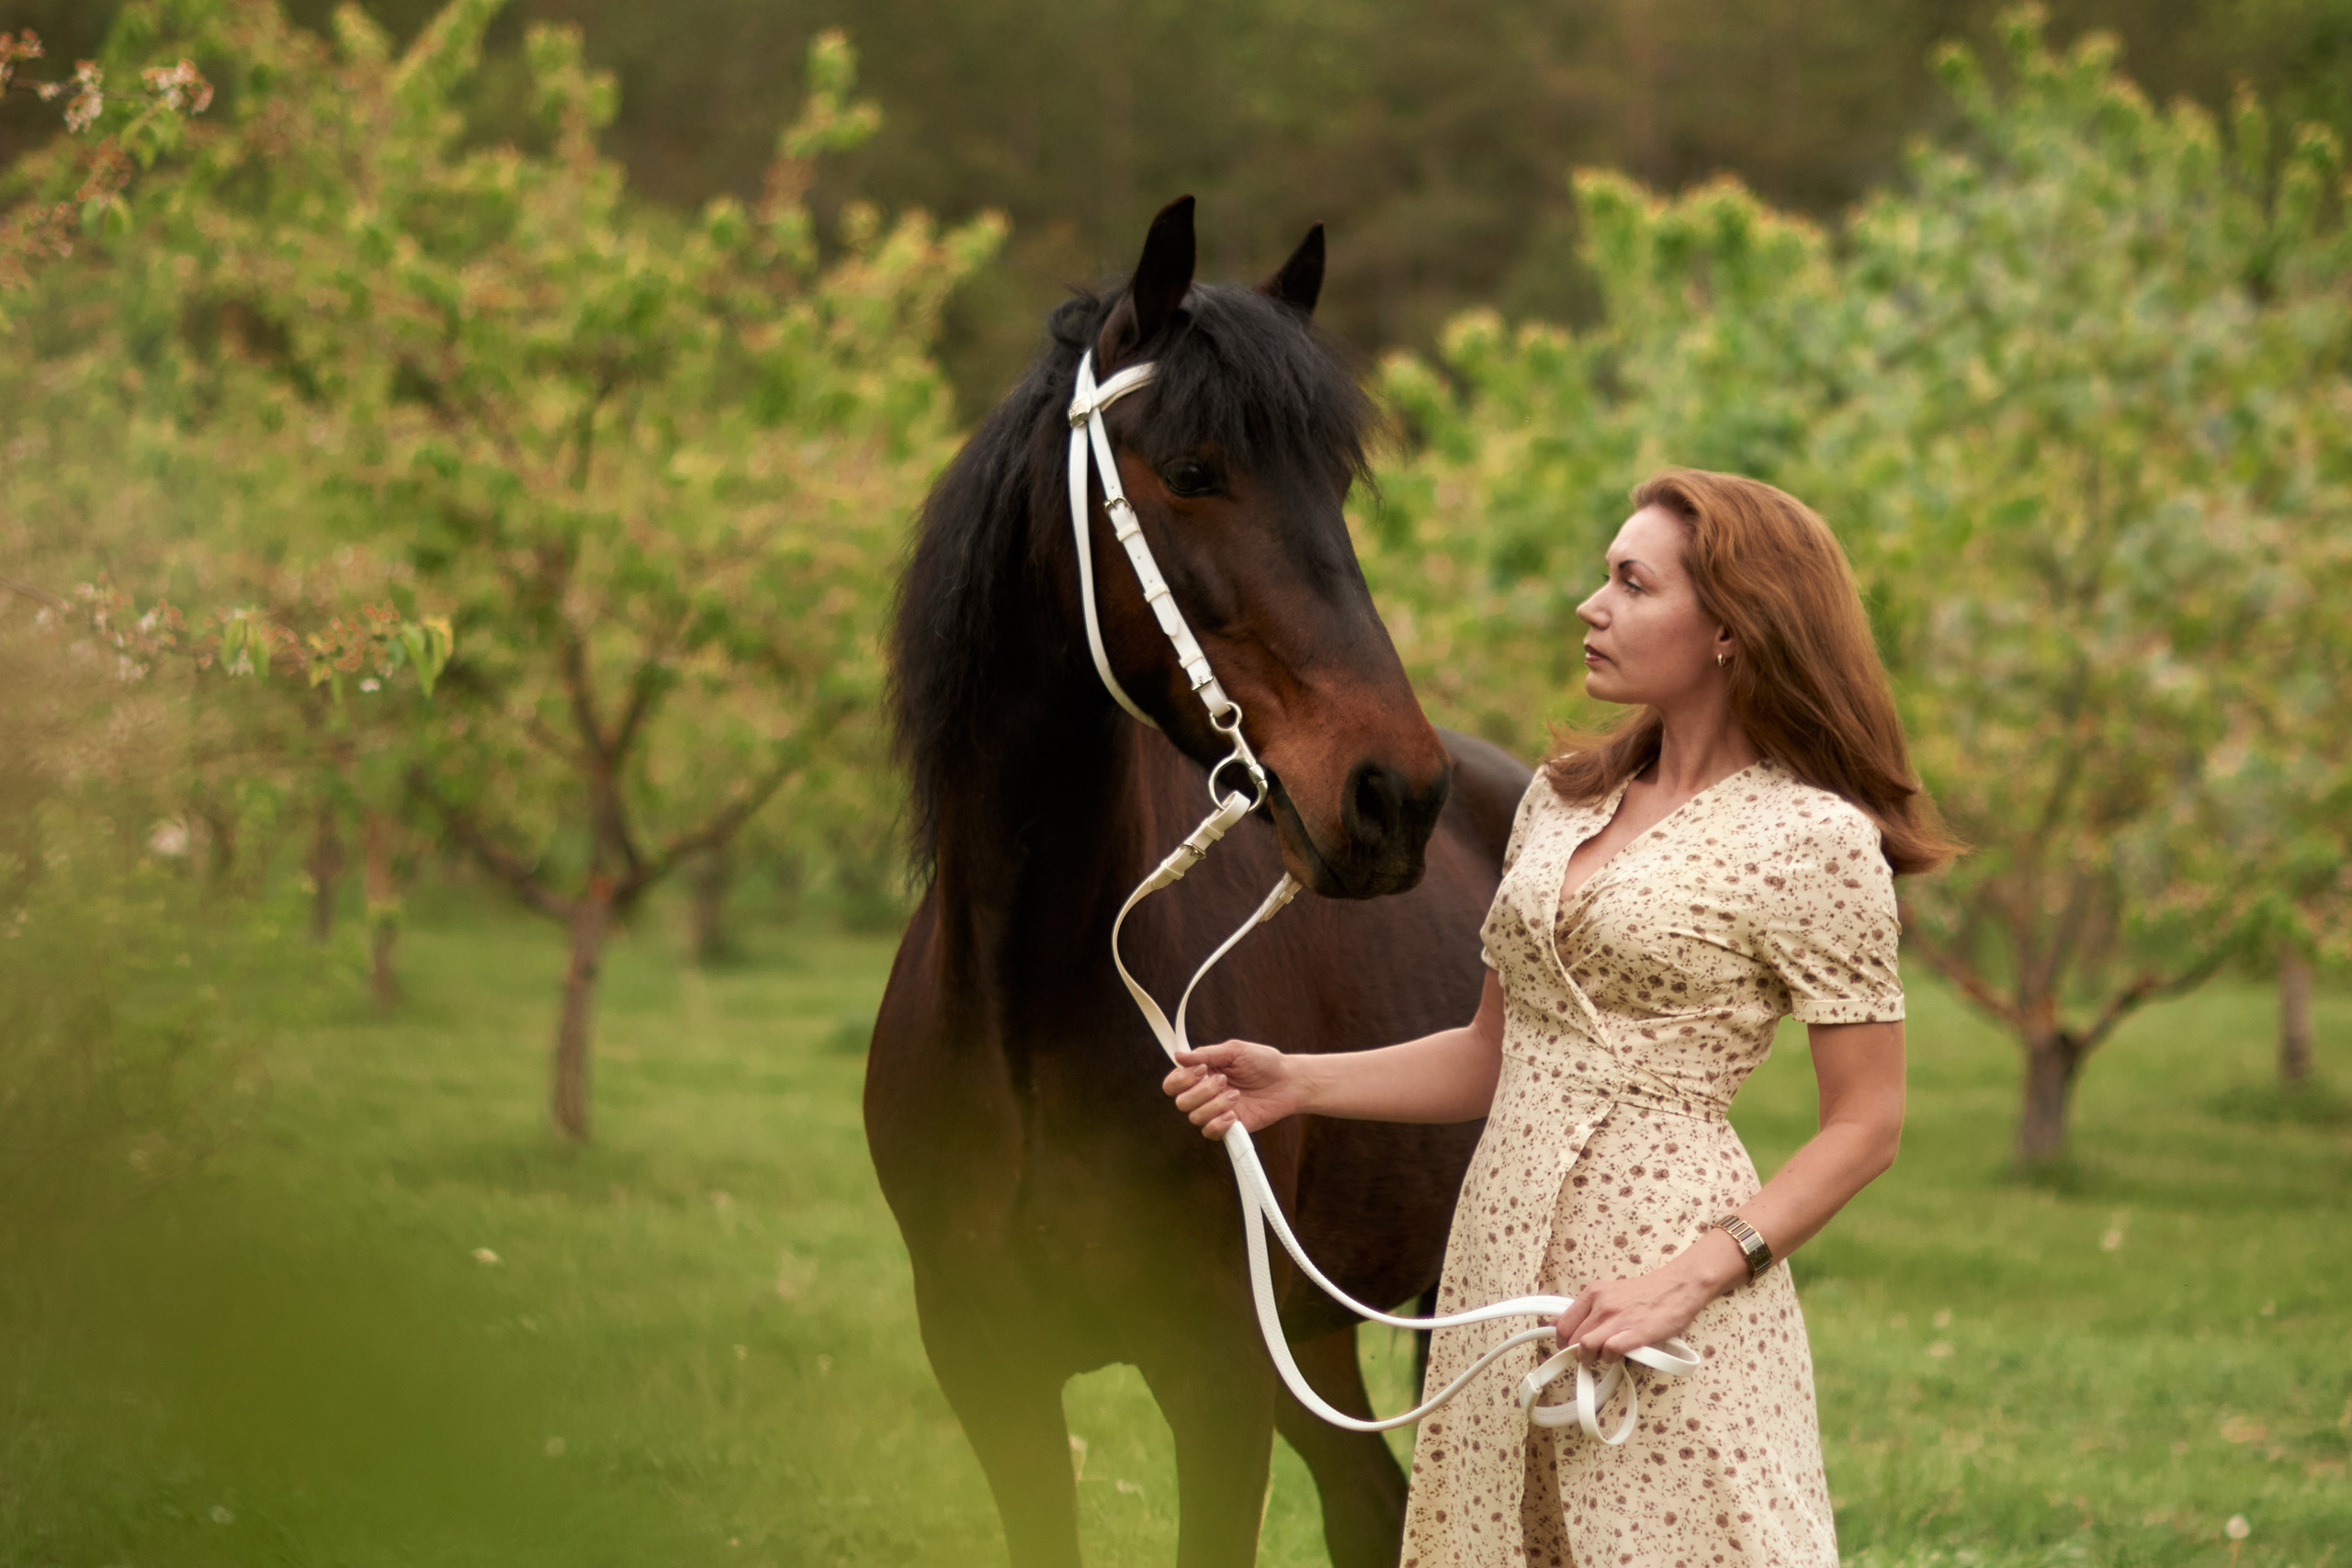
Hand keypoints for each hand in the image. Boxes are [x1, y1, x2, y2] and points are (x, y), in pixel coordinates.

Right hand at [1161, 1039, 1302, 1137]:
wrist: (1288, 1082)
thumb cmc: (1263, 1062)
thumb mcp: (1235, 1051)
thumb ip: (1206, 1054)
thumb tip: (1178, 1056)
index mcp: (1201, 1074)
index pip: (1173, 1083)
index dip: (1181, 1079)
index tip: (1203, 1069)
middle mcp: (1204, 1094)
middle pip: (1181, 1102)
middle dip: (1201, 1092)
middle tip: (1225, 1081)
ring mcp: (1215, 1112)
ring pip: (1195, 1118)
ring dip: (1215, 1105)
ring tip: (1237, 1095)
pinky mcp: (1228, 1127)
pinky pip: (1209, 1133)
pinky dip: (1218, 1124)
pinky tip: (1233, 1114)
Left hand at [1549, 1231, 1745, 1366]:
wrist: (1678, 1285)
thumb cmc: (1646, 1292)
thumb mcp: (1608, 1293)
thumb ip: (1585, 1308)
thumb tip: (1555, 1323)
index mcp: (1593, 1293)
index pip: (1563, 1325)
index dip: (1563, 1343)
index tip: (1570, 1349)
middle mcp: (1602, 1304)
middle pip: (1574, 1339)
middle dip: (1579, 1353)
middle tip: (1591, 1357)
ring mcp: (1619, 1318)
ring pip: (1586, 1346)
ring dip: (1593, 1358)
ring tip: (1604, 1357)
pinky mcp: (1637, 1332)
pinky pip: (1610, 1351)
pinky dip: (1611, 1358)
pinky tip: (1619, 1355)